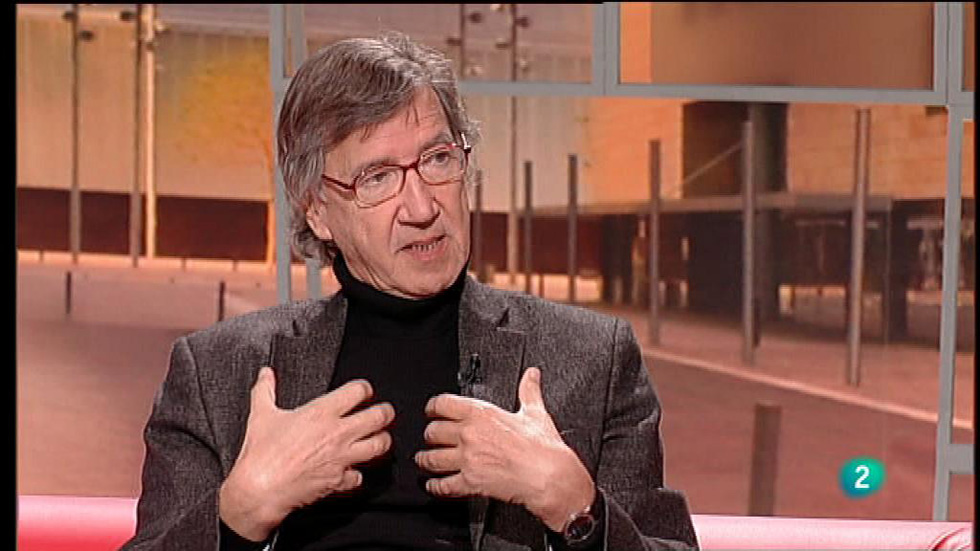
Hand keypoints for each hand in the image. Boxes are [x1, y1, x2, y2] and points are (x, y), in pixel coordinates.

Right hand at [219, 367, 393, 541]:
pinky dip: (358, 474)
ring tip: (380, 438)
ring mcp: (342, 458)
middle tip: (384, 412)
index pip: (358, 391)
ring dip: (382, 441)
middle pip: (379, 417)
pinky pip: (360, 477)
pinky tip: (353, 471)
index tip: (364, 391)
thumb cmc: (261, 454)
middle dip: (385, 412)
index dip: (365, 388)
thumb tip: (265, 374)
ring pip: (379, 446)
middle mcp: (337, 433)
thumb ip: (265, 390)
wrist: (260, 490)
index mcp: (321, 413)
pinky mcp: (340, 481)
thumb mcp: (261, 415)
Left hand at [416, 367, 594, 531]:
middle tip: (431, 438)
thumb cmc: (542, 446)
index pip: (442, 404)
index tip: (431, 411)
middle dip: (429, 435)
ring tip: (424, 460)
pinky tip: (433, 485)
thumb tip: (531, 375)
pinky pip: (443, 485)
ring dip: (425, 460)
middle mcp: (469, 434)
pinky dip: (435, 486)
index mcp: (481, 413)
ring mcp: (467, 459)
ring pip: (432, 459)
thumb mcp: (535, 412)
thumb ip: (528, 391)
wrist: (549, 475)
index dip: (433, 407)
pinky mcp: (470, 482)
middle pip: (433, 432)